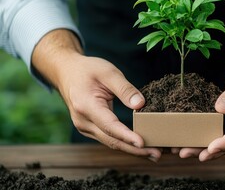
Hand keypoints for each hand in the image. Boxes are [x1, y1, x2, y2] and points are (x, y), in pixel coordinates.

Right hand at [32, 29, 161, 161]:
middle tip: (157, 154)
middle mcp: (83, 121)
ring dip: (132, 149)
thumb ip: (125, 89)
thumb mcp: (108, 72)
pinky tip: (140, 146)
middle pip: (112, 140)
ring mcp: (85, 127)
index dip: (127, 136)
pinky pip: (109, 139)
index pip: (109, 125)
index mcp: (86, 106)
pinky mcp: (90, 129)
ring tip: (154, 153)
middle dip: (135, 149)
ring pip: (111, 143)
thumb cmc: (87, 70)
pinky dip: (125, 143)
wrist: (67, 72)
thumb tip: (140, 105)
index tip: (142, 143)